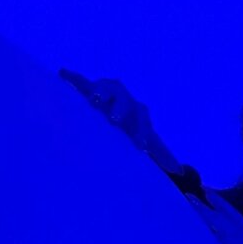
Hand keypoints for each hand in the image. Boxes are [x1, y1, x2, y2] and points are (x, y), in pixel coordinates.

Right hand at [59, 69, 182, 174]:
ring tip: (93, 99)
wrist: (121, 114)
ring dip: (100, 92)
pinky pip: (81, 83)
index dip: (142, 132)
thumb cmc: (134, 132)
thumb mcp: (148, 143)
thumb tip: (179, 170)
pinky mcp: (89, 90)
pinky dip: (73, 78)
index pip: (143, 120)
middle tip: (114, 121)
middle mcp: (124, 99)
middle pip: (124, 99)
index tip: (140, 147)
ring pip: (105, 88)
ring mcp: (106, 92)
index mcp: (139, 113)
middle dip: (120, 108)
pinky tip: (63, 73)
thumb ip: (161, 155)